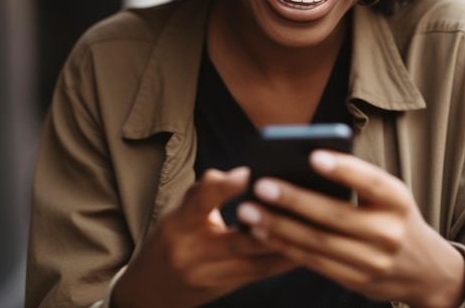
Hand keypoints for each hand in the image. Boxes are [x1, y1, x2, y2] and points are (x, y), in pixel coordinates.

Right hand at [112, 166, 295, 307]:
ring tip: (314, 220)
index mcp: (178, 224)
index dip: (225, 187)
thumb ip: (210, 188)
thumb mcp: (179, 207)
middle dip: (271, 220)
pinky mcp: (228, 288)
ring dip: (287, 241)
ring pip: (257, 260)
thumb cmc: (170, 235)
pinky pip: (262, 272)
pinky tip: (308, 243)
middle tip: (299, 198)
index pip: (201, 202)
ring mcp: (212, 276)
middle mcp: (193, 253)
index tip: (249, 172)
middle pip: (239, 239)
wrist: (150, 291)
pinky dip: (285, 257)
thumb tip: (248, 173)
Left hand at [236, 152, 464, 307]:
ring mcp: (373, 261)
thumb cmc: (394, 216)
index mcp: (397, 199)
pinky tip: (262, 232)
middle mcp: (388, 231)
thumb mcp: (389, 194)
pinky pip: (314, 263)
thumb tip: (302, 163)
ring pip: (318, 243)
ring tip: (248, 211)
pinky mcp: (356, 281)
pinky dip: (285, 247)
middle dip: (294, 200)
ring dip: (279, 226)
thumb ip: (357, 180)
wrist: (424, 269)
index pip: (369, 181)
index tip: (312, 155)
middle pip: (335, 215)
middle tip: (261, 185)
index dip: (342, 169)